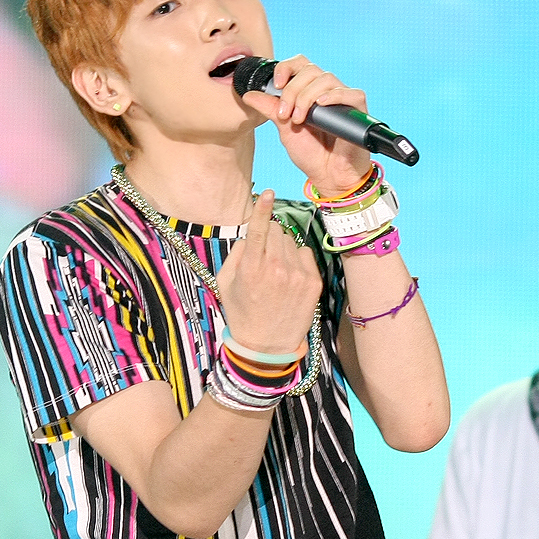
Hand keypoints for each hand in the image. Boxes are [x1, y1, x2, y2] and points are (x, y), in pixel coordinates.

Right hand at [216, 189, 321, 353]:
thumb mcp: (225, 283)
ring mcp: (297, 275)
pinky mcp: (313, 282)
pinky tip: (289, 278)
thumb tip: (252, 232)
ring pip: (291, 242)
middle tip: (263, 257)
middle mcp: (276, 268)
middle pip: (277, 231)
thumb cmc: (242, 312)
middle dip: (270, 237)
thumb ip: (237, 254)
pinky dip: (297, 260)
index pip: (259, 229)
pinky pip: (305, 254)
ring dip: (283, 250)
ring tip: (276, 273)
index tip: (268, 192)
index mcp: (251, 268)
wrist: (267, 346)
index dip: (262, 208)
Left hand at [241, 55, 371, 196]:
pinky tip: (321, 105)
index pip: (300, 64)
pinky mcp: (358, 110)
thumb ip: (270, 110)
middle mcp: (326, 91)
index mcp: (309, 91)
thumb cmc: (310, 154)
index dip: (286, 68)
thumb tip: (248, 95)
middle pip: (310, 70)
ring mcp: (342, 99)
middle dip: (292, 90)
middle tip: (286, 114)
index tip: (276, 85)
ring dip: (307, 97)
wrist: (327, 176)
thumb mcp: (284, 129)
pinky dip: (335, 96)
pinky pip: (351, 93)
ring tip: (299, 120)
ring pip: (326, 79)